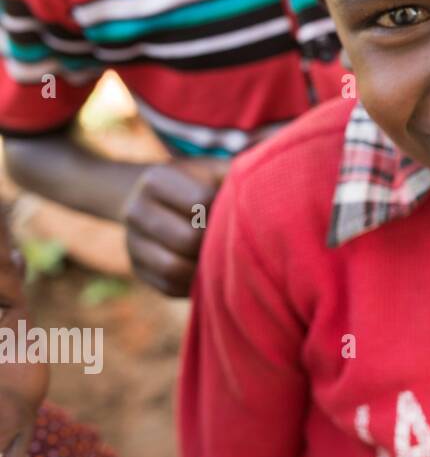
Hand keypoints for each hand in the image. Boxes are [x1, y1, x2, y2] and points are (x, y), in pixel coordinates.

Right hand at [122, 158, 230, 297]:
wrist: (157, 200)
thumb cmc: (200, 183)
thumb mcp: (214, 170)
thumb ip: (236, 174)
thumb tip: (269, 185)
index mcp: (157, 179)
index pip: (201, 200)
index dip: (226, 208)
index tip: (241, 210)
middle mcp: (136, 210)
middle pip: (187, 238)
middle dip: (217, 241)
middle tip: (239, 240)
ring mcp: (133, 243)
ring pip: (174, 268)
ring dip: (206, 268)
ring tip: (228, 259)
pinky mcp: (139, 270)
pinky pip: (170, 286)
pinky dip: (196, 284)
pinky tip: (213, 272)